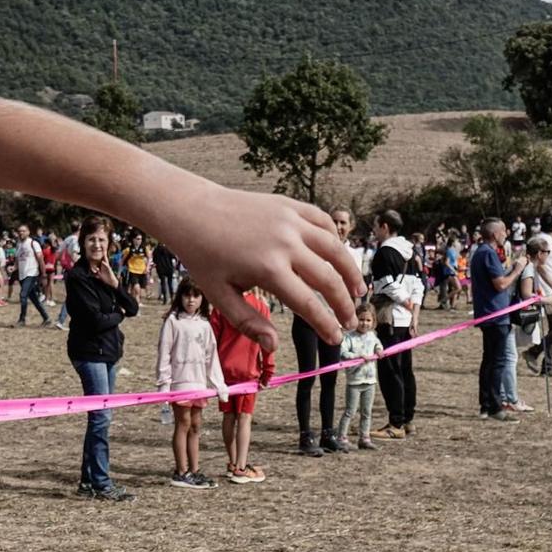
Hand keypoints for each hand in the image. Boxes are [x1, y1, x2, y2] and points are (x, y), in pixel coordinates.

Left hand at [153, 185, 361, 349]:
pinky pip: (323, 222)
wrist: (193, 211)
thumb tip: (273, 347)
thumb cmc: (204, 258)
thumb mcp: (220, 296)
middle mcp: (285, 242)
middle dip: (344, 304)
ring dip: (350, 271)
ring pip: (335, 247)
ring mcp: (290, 220)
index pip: (308, 304)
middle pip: (328, 278)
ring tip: (358, 291)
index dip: (326, 324)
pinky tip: (339, 256)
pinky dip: (335, 239)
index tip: (336, 338)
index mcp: (268, 269)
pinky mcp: (290, 205)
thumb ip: (248, 322)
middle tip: (350, 321)